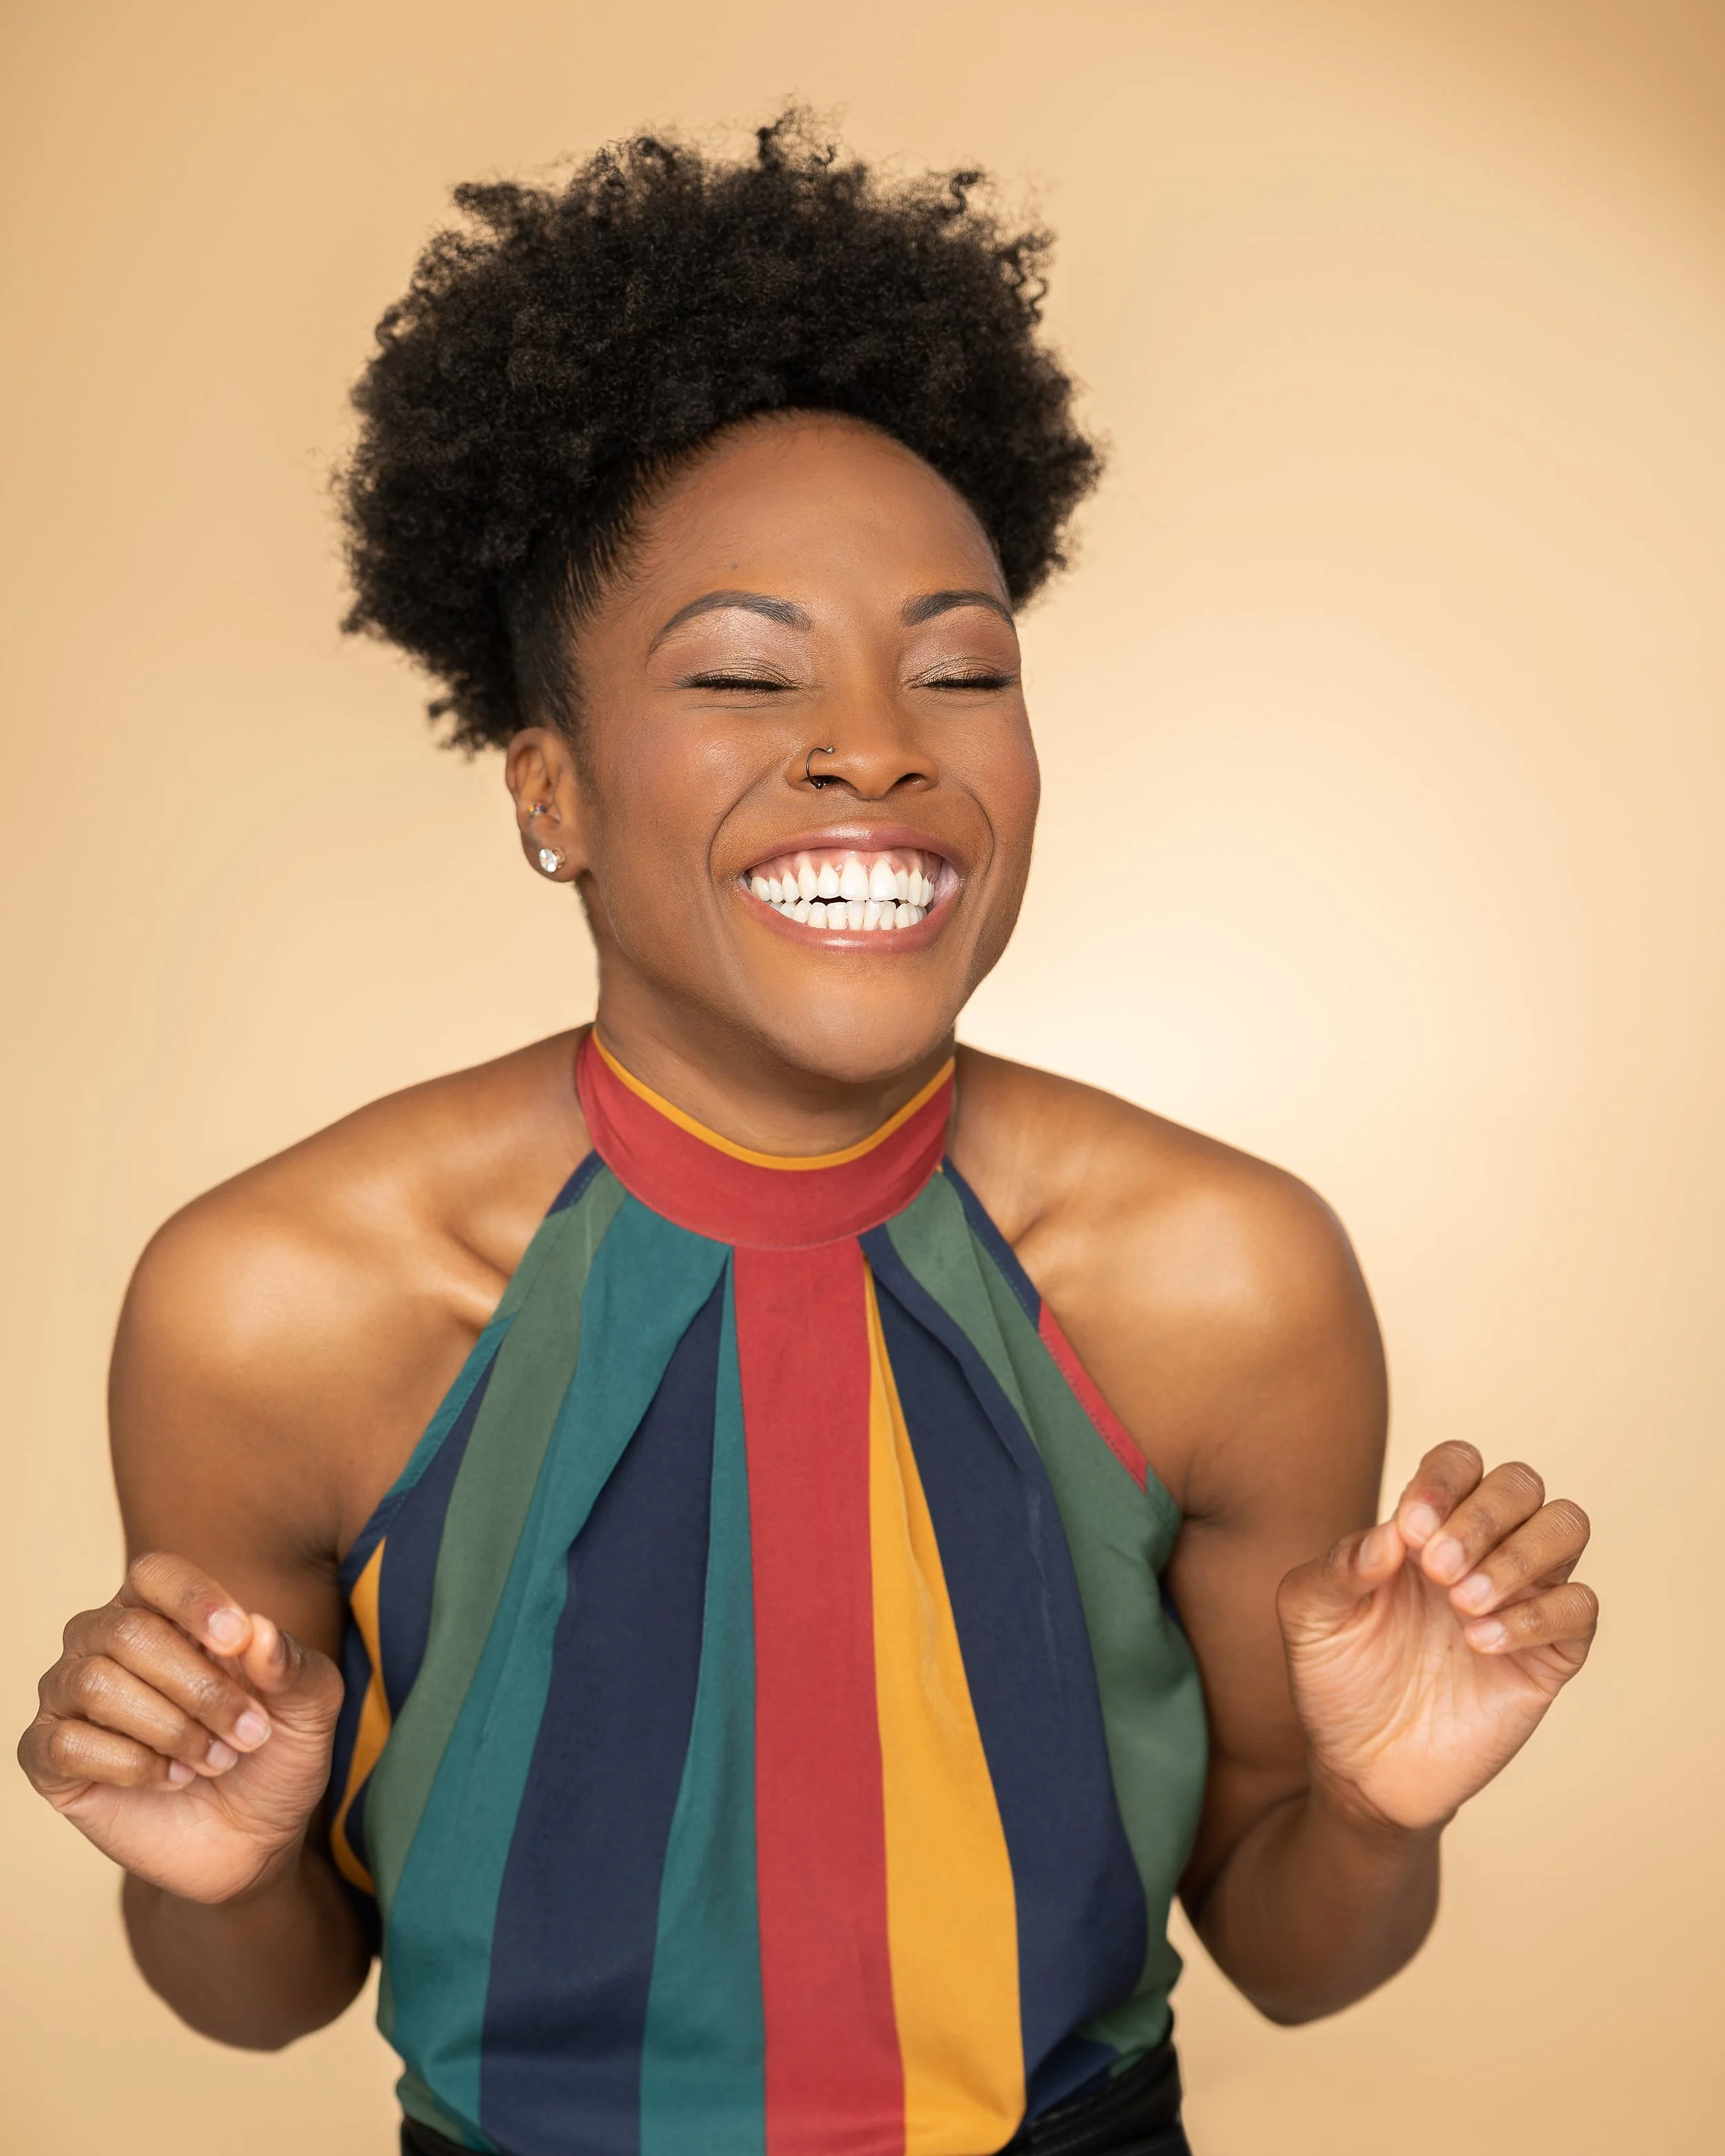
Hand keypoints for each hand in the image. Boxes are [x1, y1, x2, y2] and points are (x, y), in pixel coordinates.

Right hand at [17, 1553, 342, 1904]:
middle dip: (200, 1689)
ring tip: (212, 1760)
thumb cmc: (273, 1753)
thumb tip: (258, 1630)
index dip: (194, 1600)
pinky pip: (68, 1743)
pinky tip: (168, 1778)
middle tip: (247, 1733)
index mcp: (162, 1609)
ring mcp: (69, 1697)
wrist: (249, 1839)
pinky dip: (131, 1765)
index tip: (236, 1641)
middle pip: (129, 1633)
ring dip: (171, 1729)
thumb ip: (293, 1664)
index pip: (156, 1574)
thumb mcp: (309, 1707)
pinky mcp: (48, 1756)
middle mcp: (103, 1641)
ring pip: (97, 1684)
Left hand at [1277, 1442, 1596, 1831]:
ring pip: (1565, 1526)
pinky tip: (1481, 1643)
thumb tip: (1390, 1534)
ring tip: (1463, 1602)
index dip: (1443, 1480)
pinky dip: (1536, 1616)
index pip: (1460, 1462)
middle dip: (1483, 1515)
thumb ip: (1338, 1564)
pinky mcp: (1549, 1655)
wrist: (1361, 1765)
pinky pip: (1579, 1608)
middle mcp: (1481, 1549)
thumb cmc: (1336, 1675)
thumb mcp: (1309, 1614)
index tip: (1412, 1529)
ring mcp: (1520, 1598)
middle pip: (1521, 1483)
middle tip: (1437, 1570)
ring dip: (1519, 1555)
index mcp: (1426, 1527)